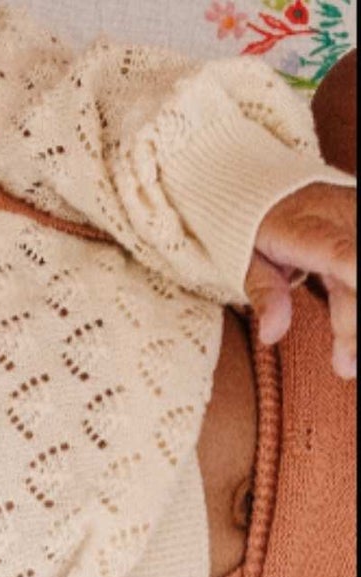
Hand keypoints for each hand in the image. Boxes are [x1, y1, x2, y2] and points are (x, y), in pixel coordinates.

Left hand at [245, 182, 356, 376]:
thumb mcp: (245, 263)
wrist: (270, 192)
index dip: (354, 271)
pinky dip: (354, 307)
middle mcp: (341, 218)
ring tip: (348, 364)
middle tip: (345, 366)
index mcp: (304, 227)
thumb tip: (271, 334)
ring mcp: (357, 221)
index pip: (337, 252)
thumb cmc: (252, 232)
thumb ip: (263, 294)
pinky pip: (359, 272)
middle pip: (357, 270)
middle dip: (354, 320)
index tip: (357, 298)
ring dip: (356, 321)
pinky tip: (350, 344)